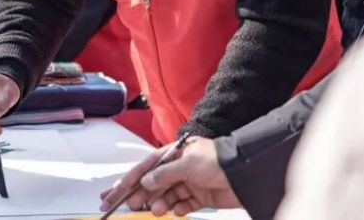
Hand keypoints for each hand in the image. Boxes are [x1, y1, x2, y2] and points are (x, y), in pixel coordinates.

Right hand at [99, 136, 238, 216]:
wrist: (246, 173)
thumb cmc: (217, 160)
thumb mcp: (186, 164)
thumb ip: (164, 174)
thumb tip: (146, 182)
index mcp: (174, 153)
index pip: (147, 166)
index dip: (130, 179)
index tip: (117, 191)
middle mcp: (180, 167)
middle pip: (154, 183)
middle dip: (141, 194)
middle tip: (128, 205)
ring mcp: (190, 182)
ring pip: (167, 195)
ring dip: (160, 203)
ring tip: (157, 210)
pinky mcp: (201, 196)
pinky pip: (183, 204)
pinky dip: (178, 209)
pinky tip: (175, 210)